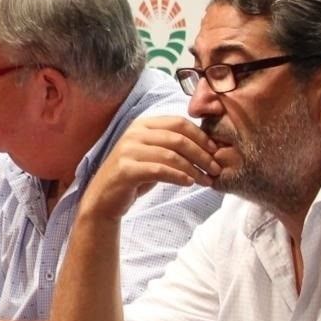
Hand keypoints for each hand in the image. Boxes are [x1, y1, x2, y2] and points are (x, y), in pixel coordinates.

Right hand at [80, 115, 219, 221]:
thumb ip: (172, 146)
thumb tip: (208, 146)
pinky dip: (178, 176)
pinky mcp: (125, 169)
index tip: (216, 151)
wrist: (104, 197)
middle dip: (202, 154)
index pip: (178, 123)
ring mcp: (128, 150)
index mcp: (142, 124)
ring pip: (171, 155)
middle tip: (216, 168)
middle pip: (178, 138)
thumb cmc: (134, 176)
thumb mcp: (153, 154)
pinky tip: (189, 183)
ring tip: (206, 180)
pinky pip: (159, 170)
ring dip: (194, 169)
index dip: (201, 136)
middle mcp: (134, 133)